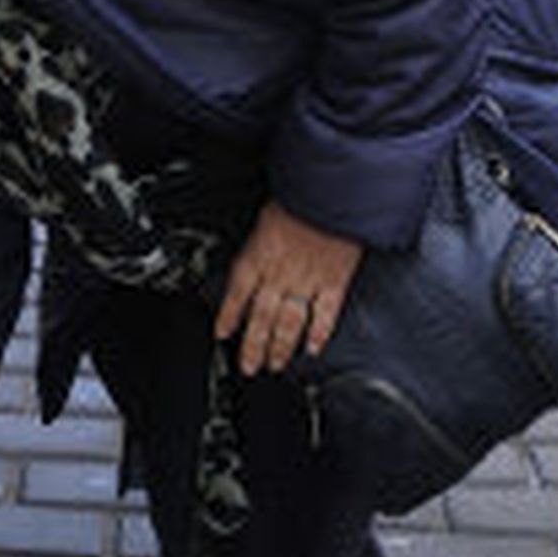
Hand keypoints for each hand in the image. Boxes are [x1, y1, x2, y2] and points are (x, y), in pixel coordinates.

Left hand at [214, 199, 362, 375]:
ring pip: (289, 324)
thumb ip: (261, 239)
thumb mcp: (267, 214)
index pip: (238, 295)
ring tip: (275, 365)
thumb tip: (256, 251)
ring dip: (280, 348)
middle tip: (249, 366)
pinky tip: (313, 349)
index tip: (222, 334)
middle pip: (262, 318)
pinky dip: (319, 335)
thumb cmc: (300, 195)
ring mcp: (308, 281)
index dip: (228, 317)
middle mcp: (280, 274)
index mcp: (259, 255)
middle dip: (253, 346)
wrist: (332, 190)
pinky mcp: (335, 282)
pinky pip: (325, 315)